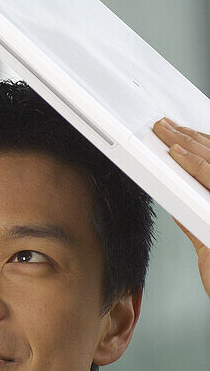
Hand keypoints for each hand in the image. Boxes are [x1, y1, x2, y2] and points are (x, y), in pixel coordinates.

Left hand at [152, 117, 209, 296]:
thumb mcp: (207, 245)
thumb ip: (194, 222)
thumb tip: (177, 203)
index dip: (200, 146)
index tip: (180, 133)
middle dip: (189, 139)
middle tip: (165, 125)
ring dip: (187, 144)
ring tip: (165, 131)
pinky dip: (194, 166)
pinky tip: (177, 155)